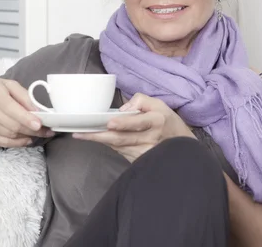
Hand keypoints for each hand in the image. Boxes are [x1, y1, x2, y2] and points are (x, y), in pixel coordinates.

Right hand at [0, 77, 53, 147]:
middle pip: (14, 126)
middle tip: (47, 131)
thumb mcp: (7, 84)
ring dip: (27, 136)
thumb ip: (24, 95)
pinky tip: (26, 138)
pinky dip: (17, 143)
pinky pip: (3, 143)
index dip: (27, 119)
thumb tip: (38, 110)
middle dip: (33, 130)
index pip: (13, 110)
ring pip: (10, 135)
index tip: (40, 124)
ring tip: (38, 133)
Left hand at [73, 93, 194, 161]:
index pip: (138, 123)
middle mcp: (150, 138)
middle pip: (122, 138)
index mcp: (156, 121)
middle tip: (80, 133)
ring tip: (81, 135)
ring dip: (99, 141)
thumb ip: (140, 101)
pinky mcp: (139, 160)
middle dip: (99, 136)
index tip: (109, 123)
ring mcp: (144, 152)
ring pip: (118, 146)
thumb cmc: (168, 122)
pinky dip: (107, 144)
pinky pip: (120, 151)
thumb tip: (122, 110)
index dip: (124, 124)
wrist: (181, 148)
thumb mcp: (159, 104)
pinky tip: (96, 139)